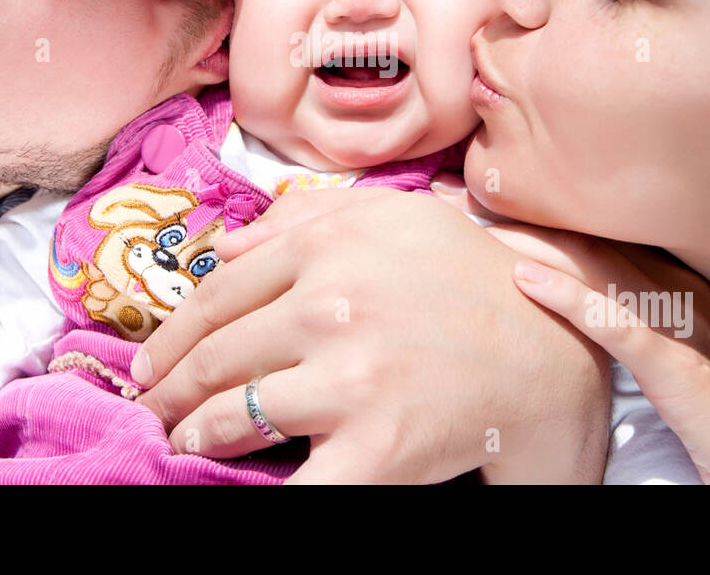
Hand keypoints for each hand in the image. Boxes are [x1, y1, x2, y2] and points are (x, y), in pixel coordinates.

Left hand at [131, 187, 610, 483]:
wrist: (558, 346)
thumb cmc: (473, 276)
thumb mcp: (391, 218)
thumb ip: (300, 220)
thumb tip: (218, 248)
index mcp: (329, 244)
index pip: (218, 293)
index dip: (172, 335)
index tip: (150, 362)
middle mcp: (332, 302)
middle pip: (218, 354)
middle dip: (170, 389)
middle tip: (152, 408)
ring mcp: (351, 376)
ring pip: (236, 413)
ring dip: (194, 434)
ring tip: (181, 441)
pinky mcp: (377, 446)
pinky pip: (292, 487)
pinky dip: (247, 490)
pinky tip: (224, 488)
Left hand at [497, 222, 709, 483]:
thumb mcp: (689, 354)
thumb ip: (643, 325)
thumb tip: (588, 310)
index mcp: (679, 286)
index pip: (595, 240)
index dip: (537, 218)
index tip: (477, 202)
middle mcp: (680, 291)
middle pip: (587, 242)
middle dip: (520, 218)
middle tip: (454, 198)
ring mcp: (684, 325)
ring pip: (596, 269)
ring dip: (531, 243)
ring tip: (473, 222)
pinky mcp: (684, 368)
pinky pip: (620, 325)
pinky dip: (572, 299)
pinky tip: (526, 281)